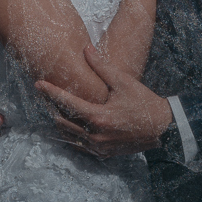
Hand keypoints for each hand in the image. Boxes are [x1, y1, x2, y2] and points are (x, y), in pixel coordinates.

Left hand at [35, 44, 173, 157]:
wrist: (162, 127)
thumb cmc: (143, 102)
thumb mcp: (123, 82)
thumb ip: (101, 66)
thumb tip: (86, 48)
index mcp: (98, 116)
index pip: (66, 103)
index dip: (50, 92)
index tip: (38, 84)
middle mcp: (95, 135)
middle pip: (62, 121)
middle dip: (52, 107)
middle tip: (46, 95)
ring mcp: (98, 147)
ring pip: (67, 135)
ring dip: (60, 121)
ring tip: (55, 107)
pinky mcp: (102, 153)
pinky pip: (78, 145)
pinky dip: (71, 134)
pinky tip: (70, 124)